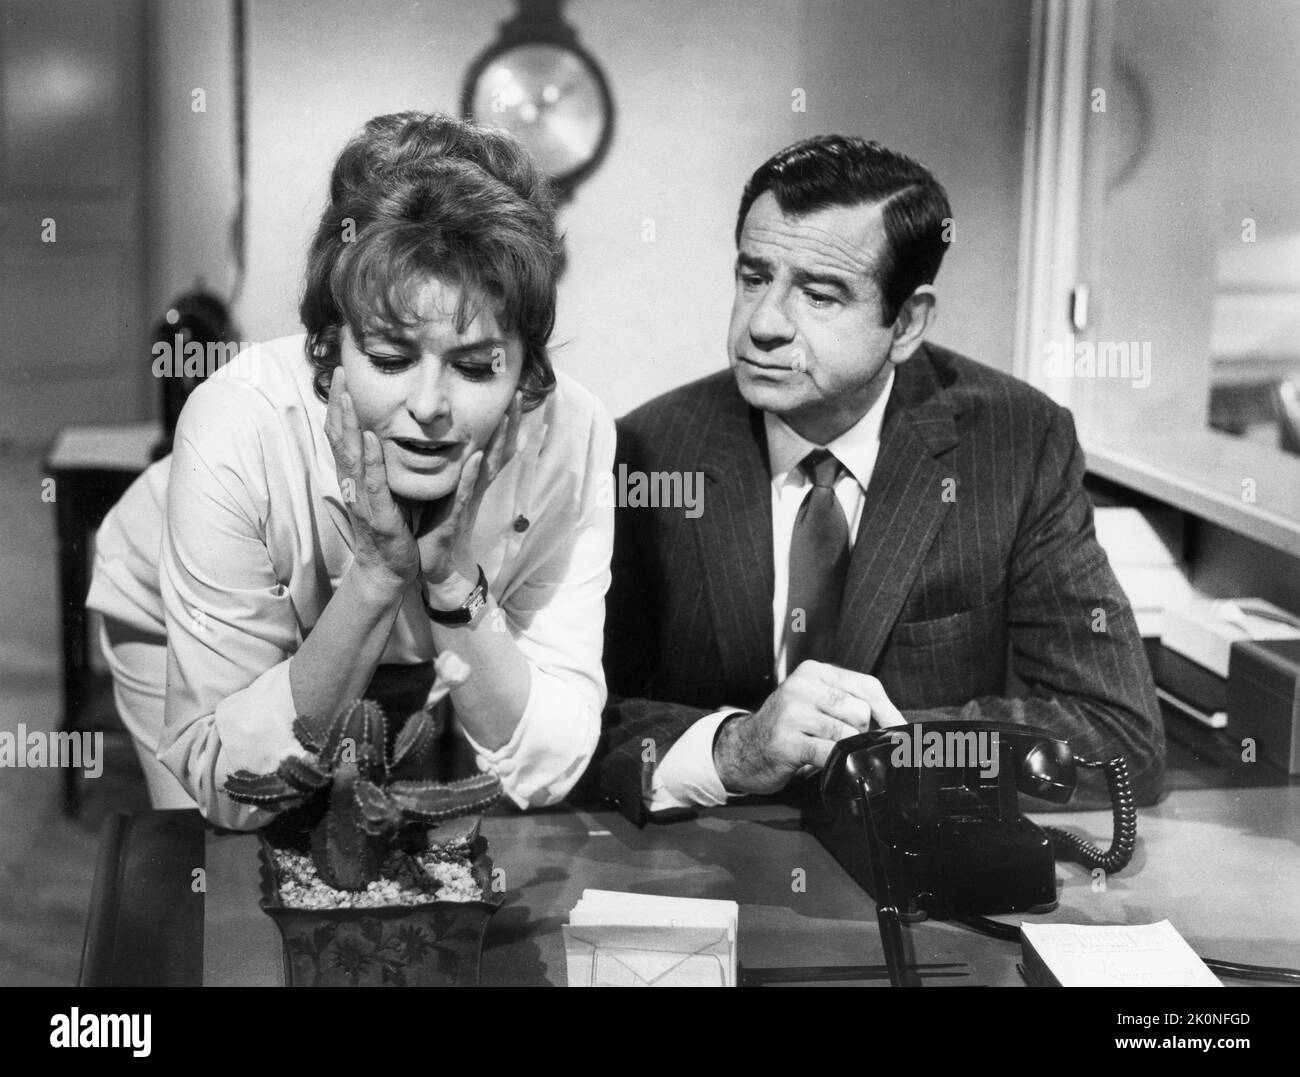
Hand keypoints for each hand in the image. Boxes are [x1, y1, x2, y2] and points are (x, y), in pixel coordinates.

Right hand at [325, 368, 419, 593]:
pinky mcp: (379, 515)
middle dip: (339, 405)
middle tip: (339, 373)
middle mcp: (352, 484)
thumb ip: (375, 465)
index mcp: (354, 477)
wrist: (389, 569)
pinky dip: (372, 461)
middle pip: (339, 438)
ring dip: (350, 425)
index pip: (340, 435)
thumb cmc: (388, 527)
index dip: (338, 406)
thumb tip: (377, 434)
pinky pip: (374, 484)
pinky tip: (373, 438)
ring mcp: (363, 499)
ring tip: (350, 396)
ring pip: (352, 456)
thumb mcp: (379, 489)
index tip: (340, 376)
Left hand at [410, 392, 522, 601]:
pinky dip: (471, 475)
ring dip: (499, 441)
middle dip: (509, 422)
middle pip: (499, 450)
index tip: (512, 393)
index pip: (493, 444)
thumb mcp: (448, 493)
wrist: (438, 566)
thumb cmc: (440, 529)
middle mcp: (475, 487)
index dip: (504, 421)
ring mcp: (468, 502)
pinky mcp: (455, 518)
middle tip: (519, 393)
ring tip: (507, 415)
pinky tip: (477, 456)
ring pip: (488, 467)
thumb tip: (456, 446)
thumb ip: (454, 470)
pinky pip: (465, 493)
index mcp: (472, 480)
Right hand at [713, 661, 905, 794]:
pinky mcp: (786, 741)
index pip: (866, 685)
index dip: (889, 711)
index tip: (902, 731)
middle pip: (860, 710)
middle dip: (862, 733)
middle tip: (846, 743)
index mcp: (814, 672)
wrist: (742, 749)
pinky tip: (831, 765)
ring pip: (847, 733)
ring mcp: (792, 712)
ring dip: (848, 750)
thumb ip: (847, 703)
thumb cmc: (787, 728)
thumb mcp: (814, 703)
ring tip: (831, 752)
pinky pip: (829, 753)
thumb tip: (893, 724)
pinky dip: (838, 763)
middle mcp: (802, 686)